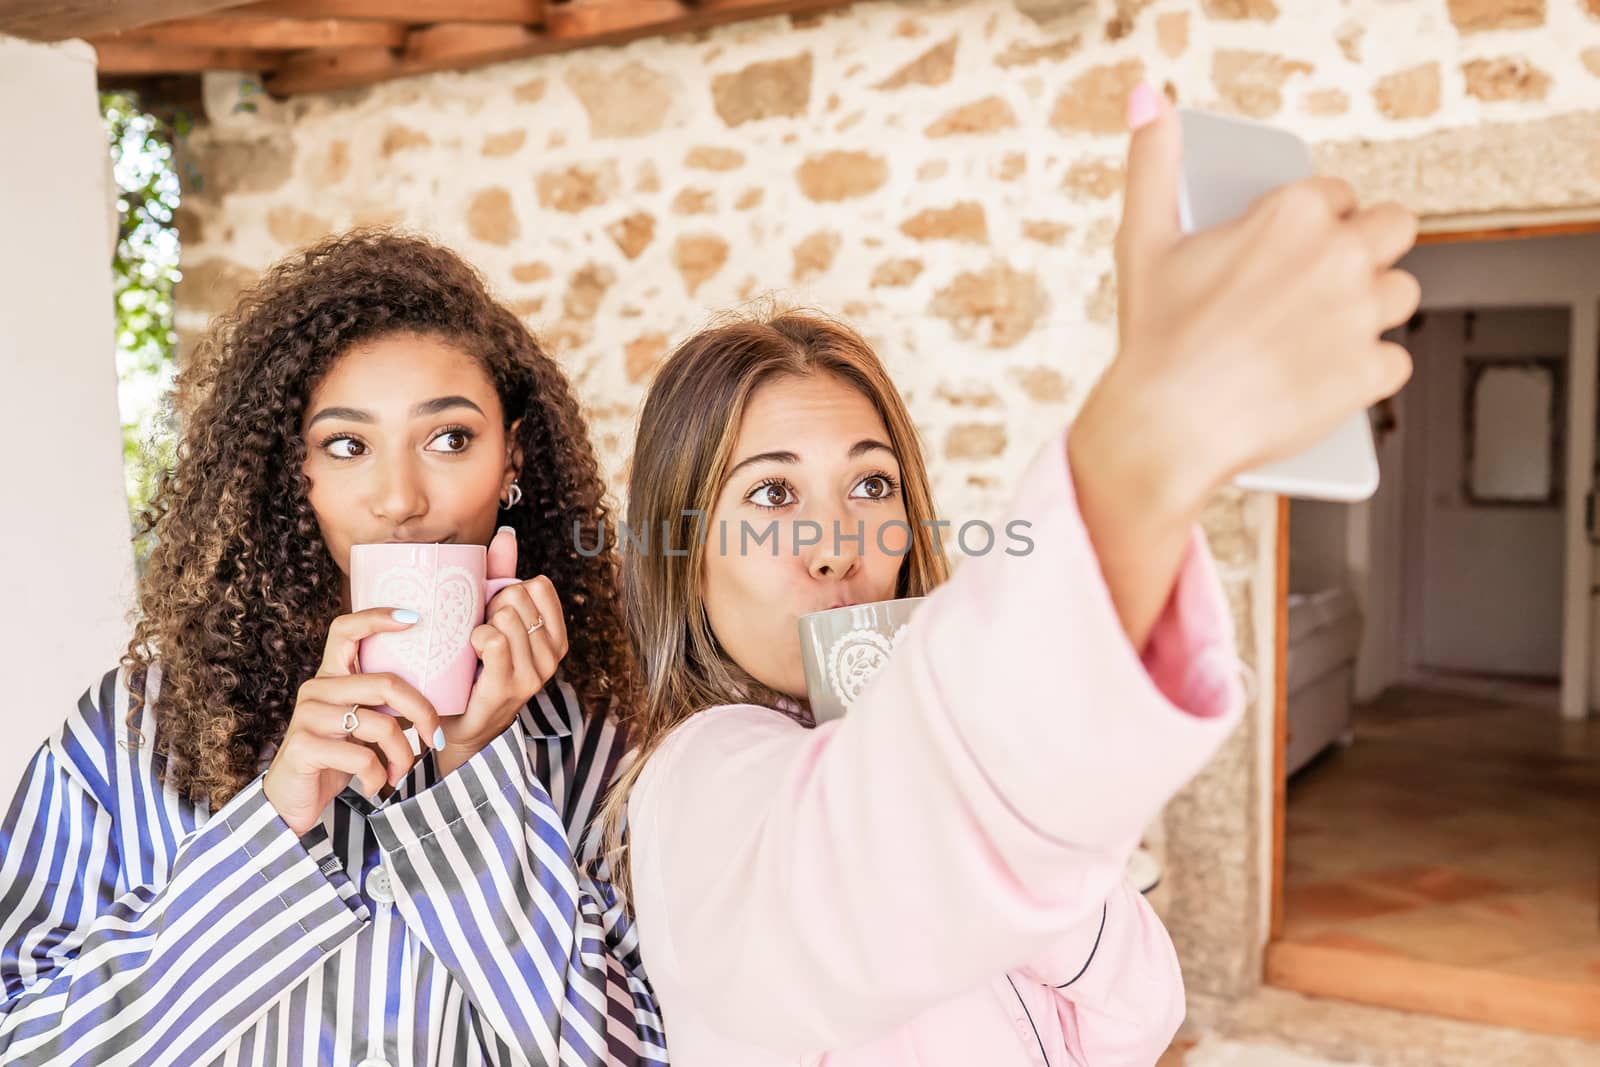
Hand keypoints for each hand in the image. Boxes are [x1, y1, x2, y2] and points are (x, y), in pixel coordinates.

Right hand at [262, 608, 443, 835]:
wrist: (292, 802)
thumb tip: (436, 687)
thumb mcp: (360, 724)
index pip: (346, 629)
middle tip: (434, 738)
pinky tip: (376, 786)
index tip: (415, 617)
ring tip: (401, 773)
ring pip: (380, 724)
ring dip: (403, 755)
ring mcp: (308, 716)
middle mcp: (317, 689)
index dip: (378, 617)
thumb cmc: (337, 759)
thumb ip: (381, 703)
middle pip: (386, 683)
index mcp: (331, 677)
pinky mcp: (304, 747)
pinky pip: (362, 757)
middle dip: (422, 712)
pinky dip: (379, 776)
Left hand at [436, 526, 569, 775]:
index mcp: (554, 635)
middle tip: (479, 631)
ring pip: (506, 616)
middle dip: (492, 605)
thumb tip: (506, 533)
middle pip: (519, 596)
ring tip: (474, 646)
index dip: (511, 589)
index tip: (495, 611)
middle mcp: (552, 654)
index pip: (539, 586)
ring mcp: (535, 672)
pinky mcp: (511, 686)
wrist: (461, 725)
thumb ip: (501, 576)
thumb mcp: (492, 617)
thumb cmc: (475, 667)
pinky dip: (476, 639)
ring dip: (481, 623)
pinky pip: (493, 640)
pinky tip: (471, 654)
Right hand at [1086, 85, 1419, 511]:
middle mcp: (1339, 255)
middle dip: (1366, 251)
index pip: (1339, 194)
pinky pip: (1394, 361)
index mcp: (1293, 214)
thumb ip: (1151, 161)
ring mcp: (1360, 315)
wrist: (1165, 428)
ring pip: (1402, 294)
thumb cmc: (1153, 338)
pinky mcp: (1371, 372)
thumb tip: (1147, 101)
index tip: (1289, 250)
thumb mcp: (1143, 238)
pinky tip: (1321, 378)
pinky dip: (1364, 373)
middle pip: (1396, 229)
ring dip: (1370, 311)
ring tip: (1319, 334)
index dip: (1316, 221)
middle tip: (1321, 285)